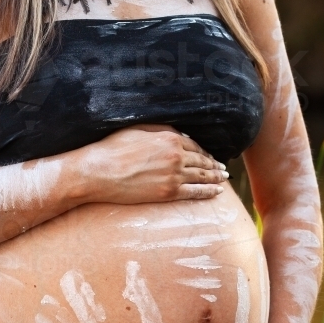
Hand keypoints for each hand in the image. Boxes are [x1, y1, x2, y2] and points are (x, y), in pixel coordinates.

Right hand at [77, 124, 228, 205]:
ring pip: (202, 177)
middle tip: (223, 168)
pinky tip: (216, 193)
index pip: (195, 145)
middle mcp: (176, 156)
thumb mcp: (138, 129)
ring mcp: (174, 176)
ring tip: (223, 179)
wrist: (100, 171)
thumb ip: (161, 130)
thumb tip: (178, 134)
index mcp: (170, 138)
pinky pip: (195, 193)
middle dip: (214, 165)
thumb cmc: (113, 147)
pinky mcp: (168, 193)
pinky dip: (208, 192)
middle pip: (202, 161)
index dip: (204, 151)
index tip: (210, 155)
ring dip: (216, 178)